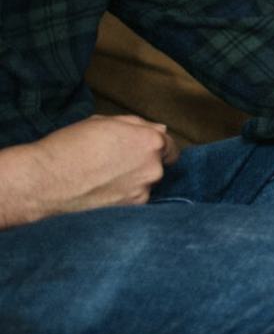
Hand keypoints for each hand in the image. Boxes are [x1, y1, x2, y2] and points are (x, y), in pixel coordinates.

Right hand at [0, 115, 177, 227]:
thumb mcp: (104, 123)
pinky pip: (132, 201)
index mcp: (150, 142)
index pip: (170, 146)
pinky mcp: (128, 211)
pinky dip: (121, 197)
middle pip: (157, 166)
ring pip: (143, 185)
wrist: (44, 181)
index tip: (142, 150)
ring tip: (101, 178)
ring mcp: (142, 192)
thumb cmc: (70, 147)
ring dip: (131, 182)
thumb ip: (137, 126)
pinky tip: (100, 192)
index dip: (156, 147)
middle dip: (141, 164)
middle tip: (113, 163)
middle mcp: (153, 169)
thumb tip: (159, 130)